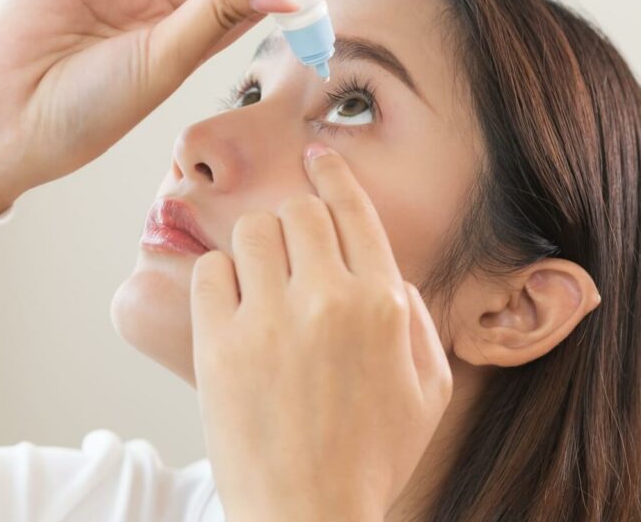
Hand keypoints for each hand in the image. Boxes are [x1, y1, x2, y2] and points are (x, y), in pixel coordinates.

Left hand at [190, 144, 453, 521]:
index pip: (353, 208)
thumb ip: (417, 320)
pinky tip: (232, 307)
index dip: (332, 173)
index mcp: (384, 304)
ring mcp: (271, 320)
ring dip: (258, 248)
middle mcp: (330, 299)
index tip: (316, 155)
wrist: (309, 515)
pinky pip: (211, 271)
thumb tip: (386, 273)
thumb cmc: (371, 458)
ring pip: (254, 231)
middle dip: (296, 222)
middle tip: (290, 251)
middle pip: (300, 211)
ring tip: (261, 283)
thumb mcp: (429, 391)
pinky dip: (220, 279)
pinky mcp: (220, 344)